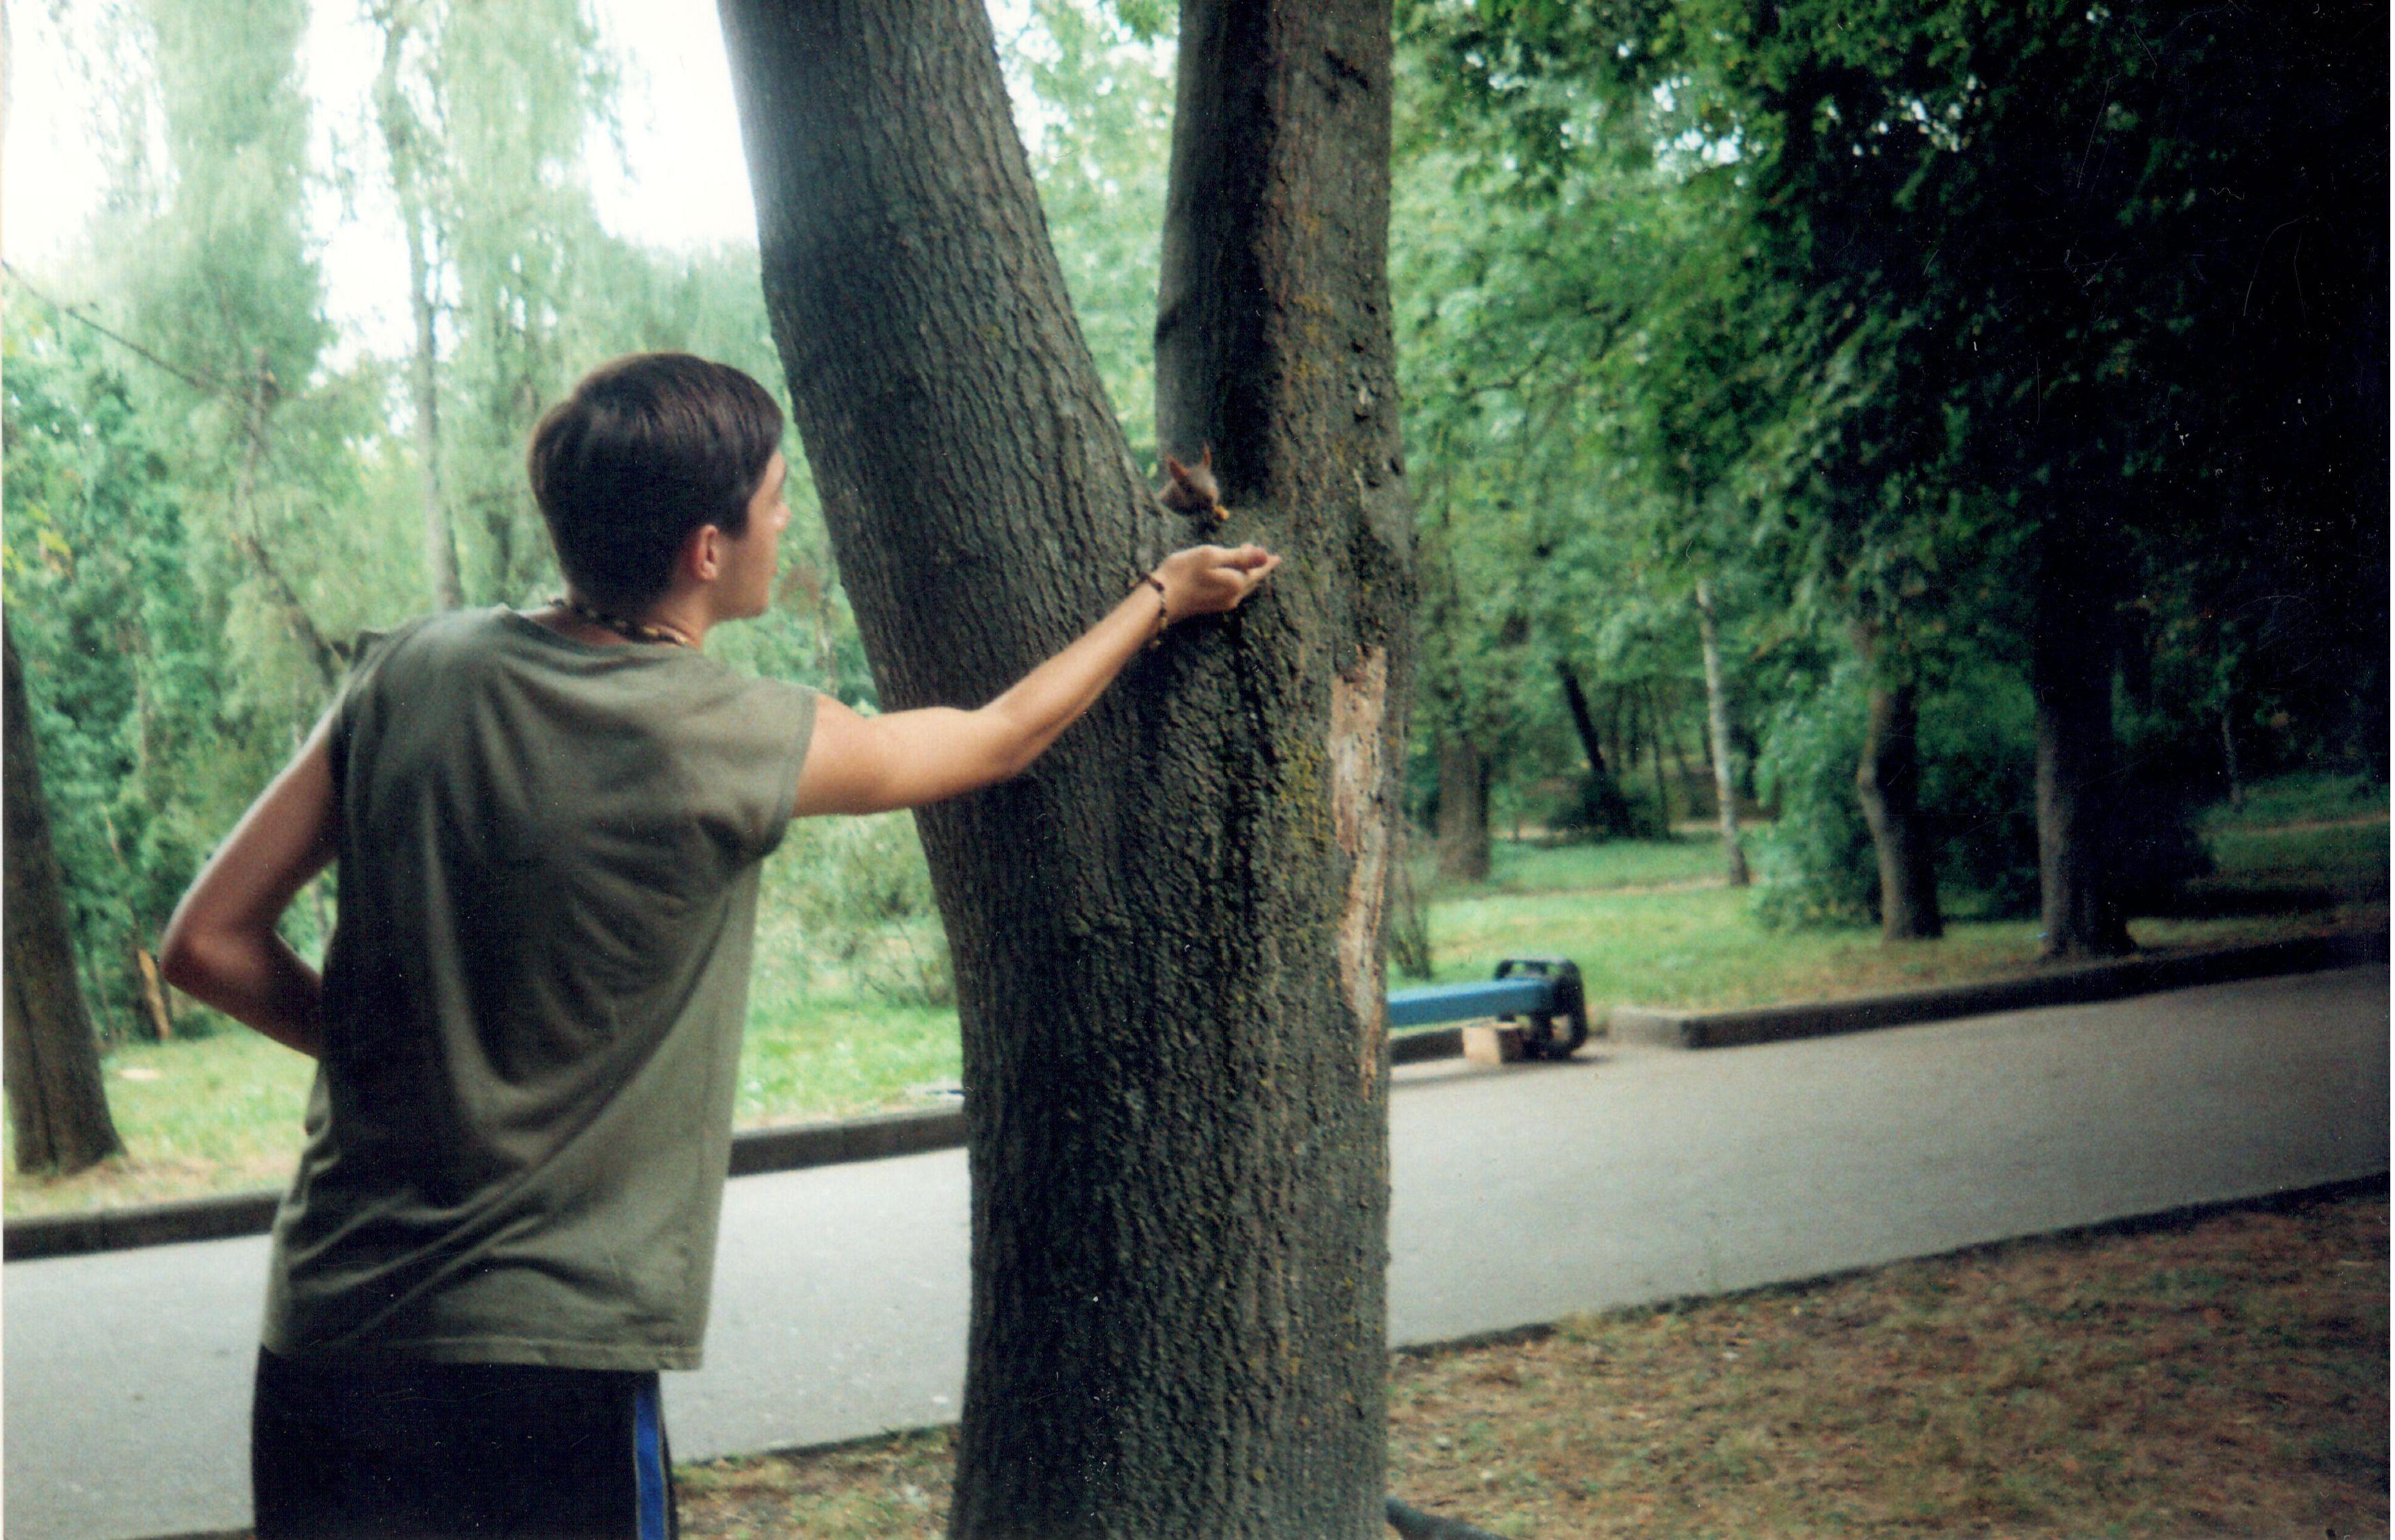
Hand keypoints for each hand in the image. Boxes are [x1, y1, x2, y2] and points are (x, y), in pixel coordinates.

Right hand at [1153, 544, 1281, 624]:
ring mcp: (1222, 604)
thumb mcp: (1212, 556)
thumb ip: (1240, 556)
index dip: (1267, 561)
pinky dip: (1236, 581)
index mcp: (1237, 583)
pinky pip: (1232, 591)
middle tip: (1261, 554)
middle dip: (1257, 567)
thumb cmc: (1183, 572)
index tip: (1277, 557)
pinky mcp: (1211, 607)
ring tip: (1248, 563)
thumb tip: (1266, 554)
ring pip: (1242, 587)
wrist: (1159, 600)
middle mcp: (1234, 597)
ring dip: (1246, 574)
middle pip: (1252, 580)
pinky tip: (1230, 575)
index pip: (1258, 570)